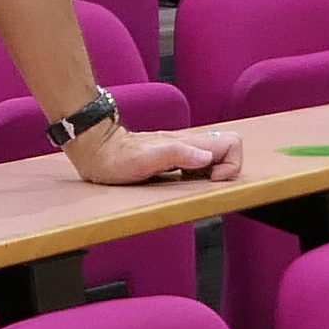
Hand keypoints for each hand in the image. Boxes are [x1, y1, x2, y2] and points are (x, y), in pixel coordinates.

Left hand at [65, 118, 239, 188]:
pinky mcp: (172, 158)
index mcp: (187, 143)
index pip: (232, 142)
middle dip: (228, 169)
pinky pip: (199, 164)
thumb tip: (207, 160)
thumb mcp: (145, 160)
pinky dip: (200, 175)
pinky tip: (183, 184)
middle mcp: (188, 144)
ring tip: (194, 186)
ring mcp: (181, 150)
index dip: (232, 164)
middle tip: (207, 185)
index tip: (214, 180)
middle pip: (228, 148)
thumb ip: (177, 156)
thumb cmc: (116, 158)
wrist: (96, 149)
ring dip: (214, 174)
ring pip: (215, 157)